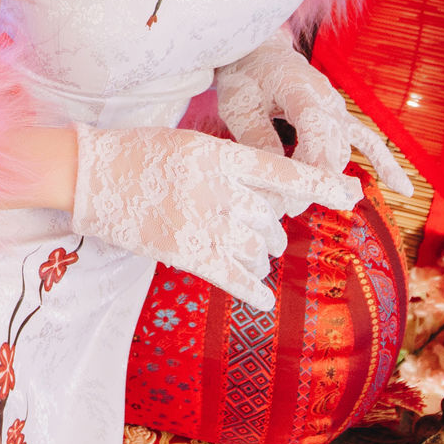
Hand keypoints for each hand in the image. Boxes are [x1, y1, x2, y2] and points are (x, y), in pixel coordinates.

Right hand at [68, 124, 364, 311]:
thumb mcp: (192, 143)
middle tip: (256, 229)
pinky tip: (263, 300)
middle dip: (273, 229)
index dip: (323, 187)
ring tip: (245, 253)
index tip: (354, 195)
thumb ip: (231, 165)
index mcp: (223, 157)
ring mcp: (204, 224)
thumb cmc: (139, 153)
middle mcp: (220, 191)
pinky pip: (234, 278)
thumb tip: (271, 192)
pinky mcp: (187, 254)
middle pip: (273, 220)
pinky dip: (253, 290)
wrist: (89, 174)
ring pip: (259, 249)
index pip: (286, 173)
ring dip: (260, 256)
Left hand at [215, 26, 417, 197]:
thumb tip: (272, 173)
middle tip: (288, 207)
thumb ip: (257, 136)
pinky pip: (368, 141)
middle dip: (314, 181)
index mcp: (301, 88)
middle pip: (333, 148)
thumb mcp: (239, 104)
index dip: (311, 165)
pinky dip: (385, 163)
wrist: (261, 54)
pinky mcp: (342, 118)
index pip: (317, 130)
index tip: (294, 195)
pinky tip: (403, 188)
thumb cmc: (247, 76)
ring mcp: (339, 108)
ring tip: (298, 203)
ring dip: (329, 179)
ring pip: (344, 152)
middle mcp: (327, 98)